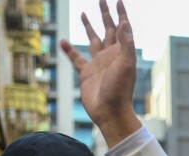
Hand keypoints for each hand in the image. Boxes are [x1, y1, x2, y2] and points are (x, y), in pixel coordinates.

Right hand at [60, 0, 141, 146]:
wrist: (109, 112)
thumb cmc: (120, 90)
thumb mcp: (126, 65)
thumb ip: (126, 44)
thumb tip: (124, 23)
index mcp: (122, 52)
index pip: (122, 27)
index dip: (121, 13)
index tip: (118, 0)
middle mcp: (111, 55)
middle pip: (108, 28)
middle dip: (105, 14)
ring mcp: (98, 63)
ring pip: (92, 39)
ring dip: (89, 26)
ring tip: (83, 13)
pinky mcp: (87, 73)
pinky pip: (76, 57)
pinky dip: (69, 49)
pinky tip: (63, 41)